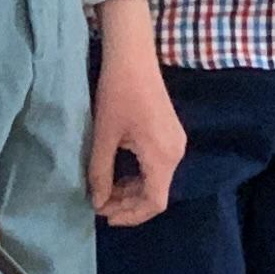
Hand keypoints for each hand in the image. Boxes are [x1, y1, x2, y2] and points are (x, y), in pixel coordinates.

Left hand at [87, 28, 186, 227]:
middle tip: (100, 205)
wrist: (134, 57)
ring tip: (105, 192)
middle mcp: (176, 153)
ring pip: (157, 179)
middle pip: (157, 193)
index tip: (106, 216)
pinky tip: (119, 174)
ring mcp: (176, 142)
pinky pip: (158, 165)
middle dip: (128, 203)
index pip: (154, 202)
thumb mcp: (104, 136)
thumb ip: (101, 172)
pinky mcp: (171, 133)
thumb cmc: (117, 94)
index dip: (131, 215)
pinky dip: (139, 175)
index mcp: (163, 156)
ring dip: (132, 190)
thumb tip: (97, 202)